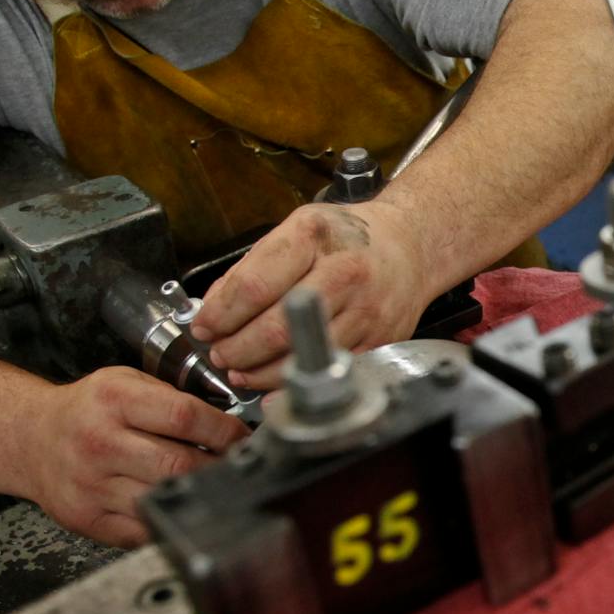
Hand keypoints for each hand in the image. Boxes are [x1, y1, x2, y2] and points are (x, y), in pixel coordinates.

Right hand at [16, 368, 249, 547]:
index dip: (224, 431)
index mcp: (114, 400)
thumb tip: (230, 424)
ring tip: (207, 484)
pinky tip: (174, 504)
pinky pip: (143, 528)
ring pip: (163, 498)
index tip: (242, 438)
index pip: (184, 417)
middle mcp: (100, 442)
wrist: (32, 439)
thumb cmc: (87, 410)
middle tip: (233, 467)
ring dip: (195, 495)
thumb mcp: (124, 382)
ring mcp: (91, 485)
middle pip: (179, 464)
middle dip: (217, 468)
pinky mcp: (87, 518)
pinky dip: (167, 519)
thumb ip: (172, 398)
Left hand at [190, 199, 435, 389]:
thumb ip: (251, 268)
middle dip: (236, 349)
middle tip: (220, 354)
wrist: (409, 247)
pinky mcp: (379, 340)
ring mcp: (365, 310)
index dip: (220, 315)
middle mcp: (344, 273)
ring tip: (241, 369)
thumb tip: (213, 309)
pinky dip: (294, 384)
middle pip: (275, 328)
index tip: (204, 327)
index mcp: (315, 236)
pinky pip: (328, 372)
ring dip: (259, 372)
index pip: (254, 286)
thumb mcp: (296, 229)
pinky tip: (275, 381)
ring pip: (300, 357)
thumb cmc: (348, 238)